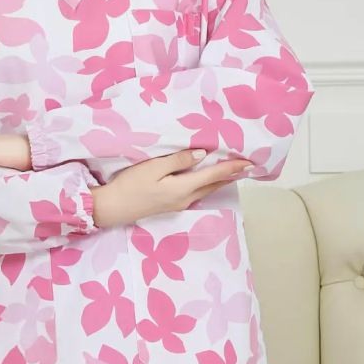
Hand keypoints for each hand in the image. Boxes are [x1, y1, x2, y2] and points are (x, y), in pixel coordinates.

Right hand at [93, 149, 254, 228]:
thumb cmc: (130, 185)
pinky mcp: (172, 205)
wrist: (113, 207)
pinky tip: (208, 179)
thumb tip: (203, 156)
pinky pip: (197, 192)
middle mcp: (185, 199)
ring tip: (233, 171)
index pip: (214, 175)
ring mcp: (179, 204)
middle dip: (232, 175)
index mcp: (183, 189)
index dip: (233, 168)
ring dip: (221, 181)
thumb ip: (179, 161)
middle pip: (214, 185)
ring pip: (207, 190)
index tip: (250, 162)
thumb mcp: (153, 168)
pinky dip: (208, 184)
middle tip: (248, 166)